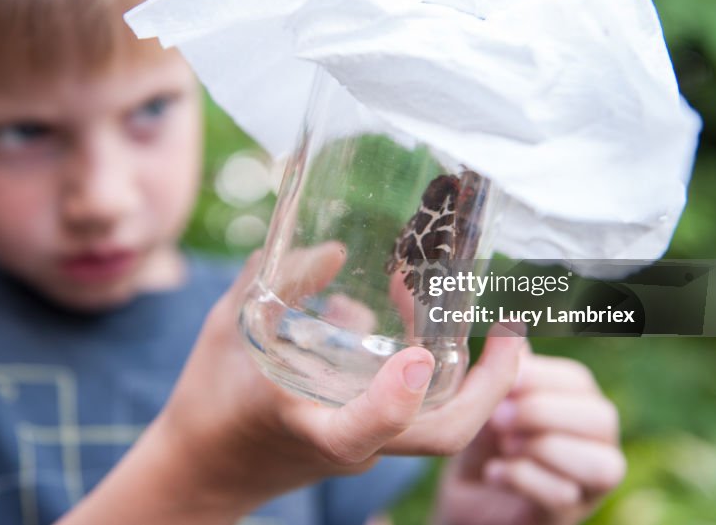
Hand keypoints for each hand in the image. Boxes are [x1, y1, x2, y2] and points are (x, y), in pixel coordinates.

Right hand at [157, 245, 522, 511]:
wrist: (205, 466)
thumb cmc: (209, 398)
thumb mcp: (226, 331)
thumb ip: (276, 285)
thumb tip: (333, 250)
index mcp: (304, 424)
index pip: (359, 433)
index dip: (395, 401)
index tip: (418, 357)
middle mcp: (346, 442)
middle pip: (437, 437)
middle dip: (489, 388)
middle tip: (510, 331)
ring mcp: (364, 444)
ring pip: (440, 425)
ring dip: (472, 373)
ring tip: (467, 310)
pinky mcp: (368, 437)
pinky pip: (420, 409)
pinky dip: (436, 365)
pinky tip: (413, 315)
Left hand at [433, 346, 625, 524]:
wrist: (465, 500)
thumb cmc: (483, 445)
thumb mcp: (488, 402)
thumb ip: (505, 371)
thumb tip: (511, 328)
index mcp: (576, 404)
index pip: (579, 381)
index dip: (541, 377)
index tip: (503, 380)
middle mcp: (595, 444)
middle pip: (602, 417)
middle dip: (545, 412)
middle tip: (498, 417)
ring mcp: (587, 486)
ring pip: (602, 463)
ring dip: (545, 448)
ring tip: (504, 445)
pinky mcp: (567, 517)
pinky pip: (567, 497)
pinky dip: (526, 480)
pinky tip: (494, 472)